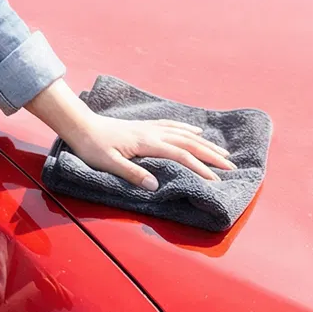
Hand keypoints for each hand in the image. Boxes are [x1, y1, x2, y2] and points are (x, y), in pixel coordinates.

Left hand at [26, 81, 236, 190]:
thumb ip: (132, 173)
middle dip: (212, 156)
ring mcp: (151, 128)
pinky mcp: (146, 127)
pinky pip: (174, 127)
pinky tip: (196, 133)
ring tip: (223, 152)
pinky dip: (188, 130)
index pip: (180, 156)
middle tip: (231, 167)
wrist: (80, 125)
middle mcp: (154, 133)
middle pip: (190, 144)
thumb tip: (155, 186)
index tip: (215, 180)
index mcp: (147, 143)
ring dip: (205, 144)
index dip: (199, 168)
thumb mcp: (109, 164)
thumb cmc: (92, 147)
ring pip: (185, 135)